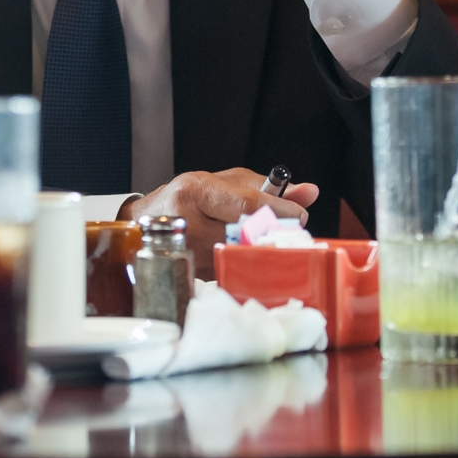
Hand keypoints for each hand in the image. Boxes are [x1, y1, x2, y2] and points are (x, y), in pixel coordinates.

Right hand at [121, 167, 320, 276]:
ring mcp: (189, 253)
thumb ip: (268, 187)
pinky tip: (249, 256)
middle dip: (274, 232)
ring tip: (266, 240)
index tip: (299, 213)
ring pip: (242, 255)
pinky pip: (232, 270)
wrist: (147, 223)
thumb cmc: (189, 198)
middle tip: (287, 230)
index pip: (248, 205)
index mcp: (194, 192)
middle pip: (247, 233)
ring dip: (262, 250)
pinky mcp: (192, 274)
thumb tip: (309, 191)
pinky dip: (247, 264)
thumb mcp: (225, 182)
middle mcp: (188, 223)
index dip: (280, 210)